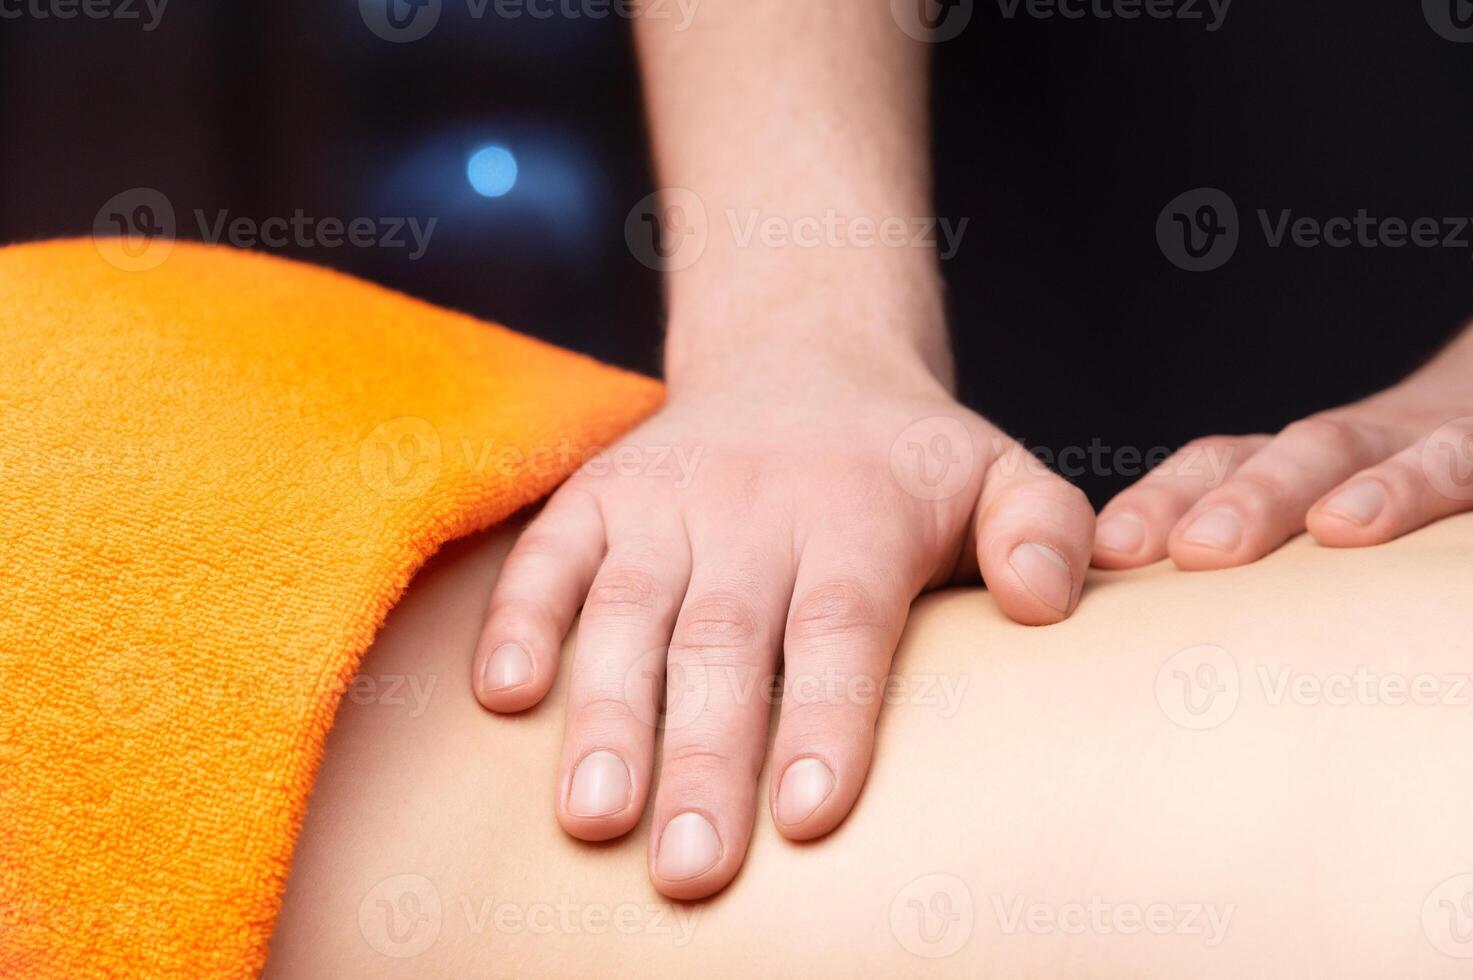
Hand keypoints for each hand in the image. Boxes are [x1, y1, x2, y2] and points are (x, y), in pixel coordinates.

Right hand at [470, 359, 1094, 898]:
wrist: (797, 360)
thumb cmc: (901, 459)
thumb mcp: (997, 470)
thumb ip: (1041, 528)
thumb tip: (1047, 601)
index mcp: (857, 511)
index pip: (840, 623)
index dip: (826, 716)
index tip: (808, 816)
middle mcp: (753, 505)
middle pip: (724, 639)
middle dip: (704, 757)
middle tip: (690, 872)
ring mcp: (664, 500)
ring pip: (626, 608)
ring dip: (602, 712)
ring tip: (592, 816)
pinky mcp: (596, 497)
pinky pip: (546, 556)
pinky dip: (518, 619)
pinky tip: (502, 696)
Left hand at [1093, 326, 1472, 570]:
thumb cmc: (1382, 497)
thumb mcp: (1308, 522)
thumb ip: (1242, 570)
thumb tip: (1134, 634)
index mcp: (1293, 465)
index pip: (1219, 465)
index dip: (1165, 499)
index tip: (1113, 550)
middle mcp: (1360, 446)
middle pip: (1303, 454)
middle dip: (1251, 497)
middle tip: (1201, 549)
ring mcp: (1436, 441)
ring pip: (1410, 453)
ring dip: (1375, 486)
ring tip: (1341, 528)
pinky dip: (1452, 480)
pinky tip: (1426, 507)